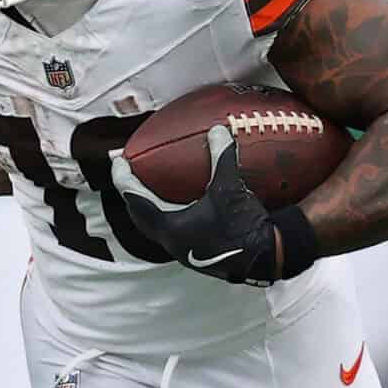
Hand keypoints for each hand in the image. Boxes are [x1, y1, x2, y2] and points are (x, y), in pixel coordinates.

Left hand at [108, 126, 311, 286]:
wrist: (269, 257)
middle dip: (132, 194)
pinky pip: (173, 230)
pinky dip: (169, 215)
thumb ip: (222, 159)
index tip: (118, 162)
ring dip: (149, 207)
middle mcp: (171, 242)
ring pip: (155, 227)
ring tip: (149, 190)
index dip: (124, 180)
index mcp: (169, 227)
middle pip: (140, 216)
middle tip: (128, 175)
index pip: (136, 199)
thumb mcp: (231, 189)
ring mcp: (183, 250)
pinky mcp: (196, 252)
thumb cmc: (244, 226)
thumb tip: (217, 130)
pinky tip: (181, 206)